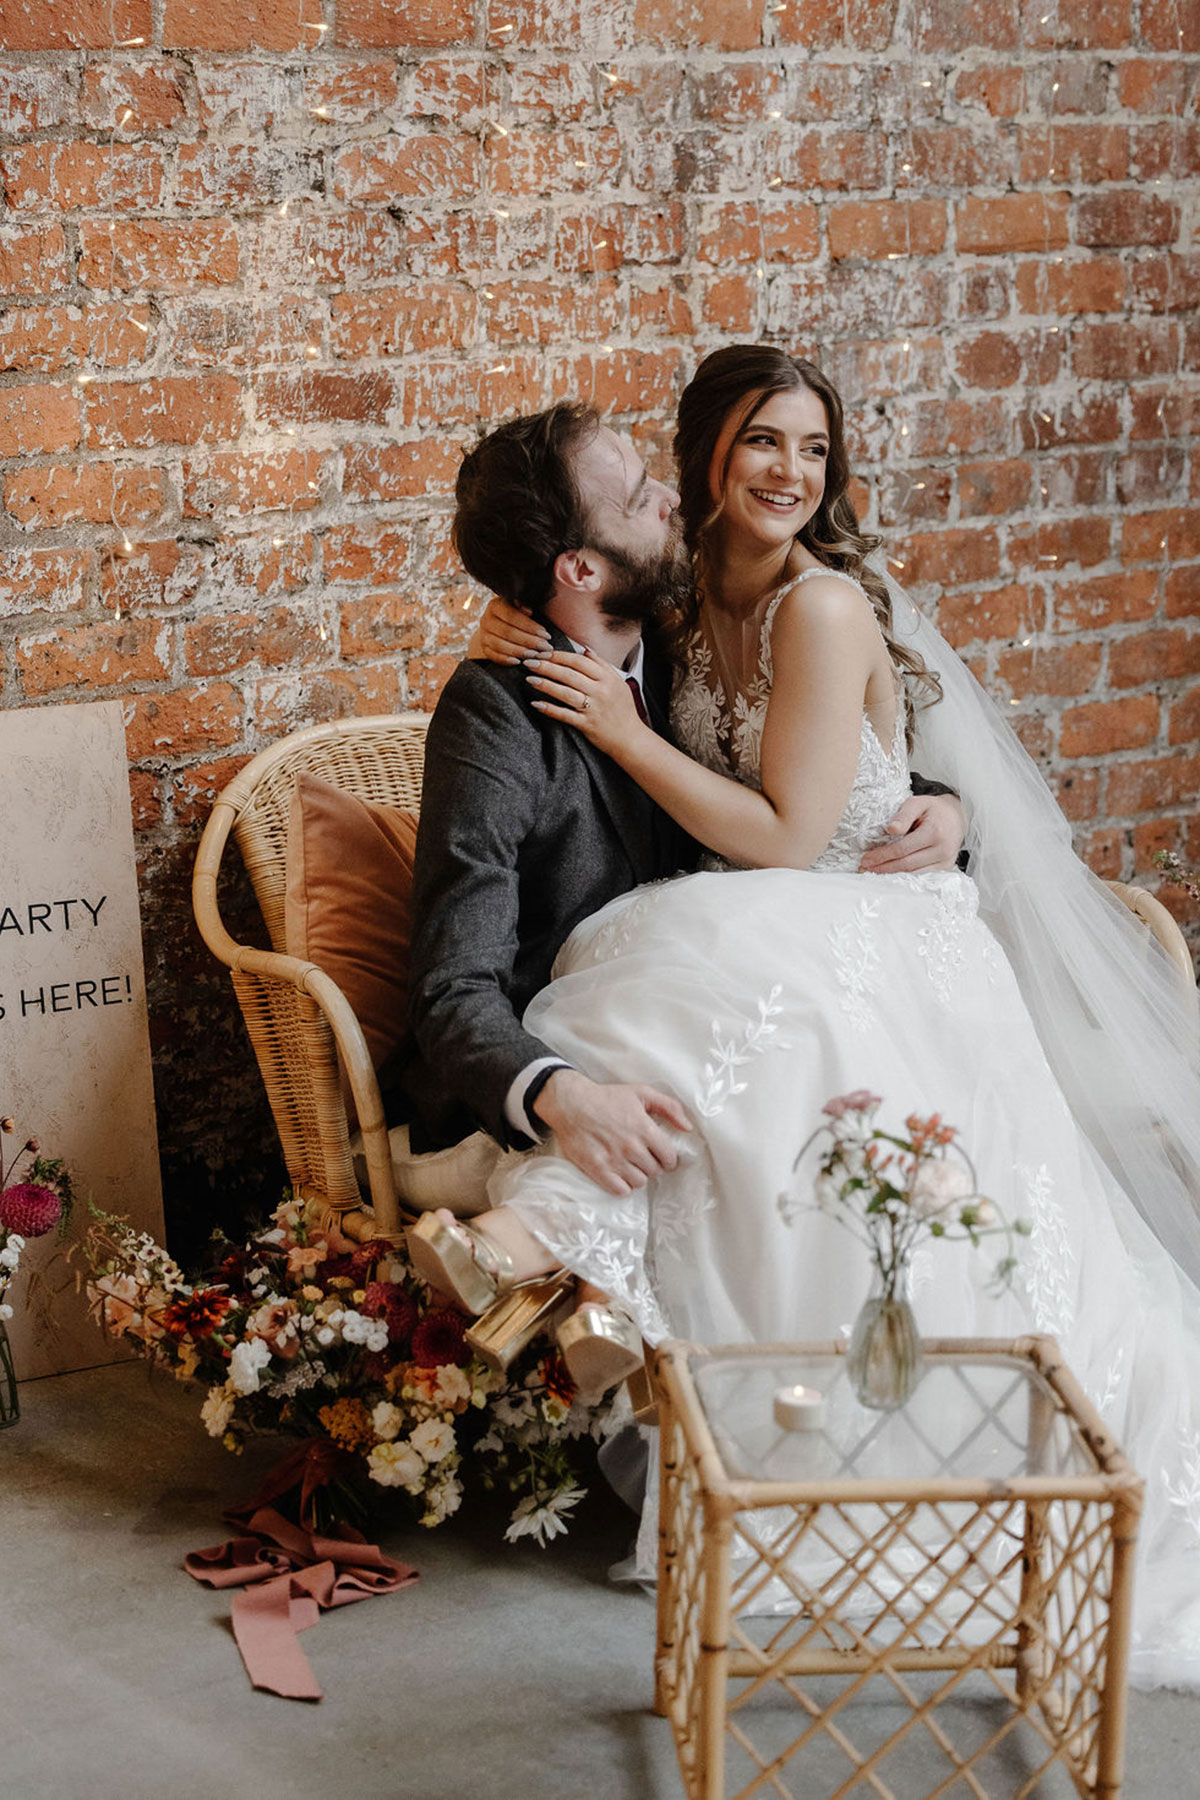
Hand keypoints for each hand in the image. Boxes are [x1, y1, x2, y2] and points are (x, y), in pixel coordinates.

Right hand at [468, 597, 550, 664]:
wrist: (500, 626)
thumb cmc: (518, 615)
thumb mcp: (522, 606)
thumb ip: (525, 606)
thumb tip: (528, 610)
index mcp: (495, 605)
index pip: (511, 615)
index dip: (529, 626)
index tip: (546, 634)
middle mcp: (486, 619)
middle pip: (507, 632)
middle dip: (528, 641)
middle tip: (545, 648)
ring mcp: (483, 635)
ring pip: (500, 645)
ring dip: (519, 651)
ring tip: (535, 655)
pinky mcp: (484, 649)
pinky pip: (493, 656)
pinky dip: (506, 660)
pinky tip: (519, 662)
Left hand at [525, 650, 642, 755]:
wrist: (630, 738)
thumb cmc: (623, 709)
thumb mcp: (618, 683)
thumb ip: (602, 665)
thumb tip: (585, 649)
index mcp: (607, 679)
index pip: (579, 661)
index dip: (559, 656)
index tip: (544, 652)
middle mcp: (600, 692)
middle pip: (569, 675)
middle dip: (547, 666)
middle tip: (529, 662)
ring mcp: (593, 709)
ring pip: (566, 693)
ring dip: (546, 685)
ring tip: (530, 679)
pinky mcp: (587, 725)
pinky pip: (565, 715)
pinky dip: (550, 709)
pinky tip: (536, 703)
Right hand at [533, 1068, 691, 1195]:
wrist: (571, 1103)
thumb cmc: (607, 1097)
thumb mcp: (642, 1092)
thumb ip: (670, 1107)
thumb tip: (687, 1128)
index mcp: (645, 1129)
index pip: (669, 1158)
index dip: (668, 1158)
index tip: (661, 1155)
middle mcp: (631, 1147)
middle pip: (655, 1171)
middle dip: (652, 1165)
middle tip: (643, 1157)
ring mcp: (614, 1160)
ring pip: (639, 1182)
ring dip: (638, 1175)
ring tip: (630, 1164)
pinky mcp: (597, 1169)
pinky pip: (620, 1190)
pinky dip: (622, 1186)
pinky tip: (619, 1174)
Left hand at [858, 793, 966, 873]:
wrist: (957, 817)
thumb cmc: (933, 809)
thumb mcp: (918, 803)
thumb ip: (904, 814)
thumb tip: (890, 829)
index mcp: (934, 832)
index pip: (902, 848)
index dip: (882, 855)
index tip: (865, 859)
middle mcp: (942, 849)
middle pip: (906, 864)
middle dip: (883, 868)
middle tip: (864, 869)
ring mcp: (946, 861)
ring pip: (914, 874)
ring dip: (892, 876)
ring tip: (873, 873)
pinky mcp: (946, 868)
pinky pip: (922, 876)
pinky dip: (905, 878)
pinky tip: (890, 877)